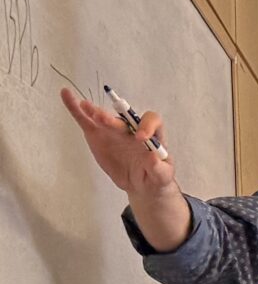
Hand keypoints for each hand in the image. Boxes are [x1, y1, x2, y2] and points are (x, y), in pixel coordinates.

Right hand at [61, 87, 187, 246]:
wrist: (145, 186)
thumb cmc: (158, 180)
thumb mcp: (163, 181)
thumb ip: (162, 173)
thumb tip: (160, 163)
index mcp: (154, 138)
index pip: (154, 122)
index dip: (148, 127)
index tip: (143, 139)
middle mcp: (133, 130)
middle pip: (124, 120)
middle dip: (116, 120)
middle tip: (108, 123)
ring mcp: (115, 132)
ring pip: (104, 119)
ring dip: (92, 111)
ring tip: (78, 103)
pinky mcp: (99, 137)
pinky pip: (87, 122)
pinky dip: (76, 110)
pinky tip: (67, 97)